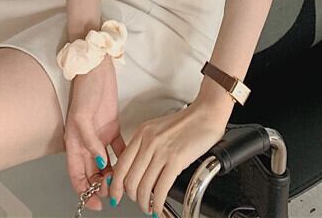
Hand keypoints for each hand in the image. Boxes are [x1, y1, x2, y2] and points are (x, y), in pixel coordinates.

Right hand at [63, 55, 125, 210]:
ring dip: (114, 174)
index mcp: (73, 142)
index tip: (96, 203)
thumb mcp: (82, 115)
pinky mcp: (112, 126)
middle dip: (102, 186)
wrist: (97, 66)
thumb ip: (90, 141)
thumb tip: (99, 164)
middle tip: (115, 193)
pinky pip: (119, 147)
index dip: (85, 192)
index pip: (77, 176)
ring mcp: (100, 134)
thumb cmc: (84, 87)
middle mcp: (86, 142)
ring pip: (106, 163)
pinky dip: (124, 156)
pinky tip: (132, 162)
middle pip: (92, 173)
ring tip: (125, 182)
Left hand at [107, 102, 228, 215]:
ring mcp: (161, 151)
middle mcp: (148, 141)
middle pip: (129, 180)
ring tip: (149, 207)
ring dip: (144, 204)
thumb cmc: (187, 122)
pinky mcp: (176, 160)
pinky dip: (157, 203)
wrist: (206, 113)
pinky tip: (158, 207)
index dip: (115, 185)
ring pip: (143, 187)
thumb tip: (137, 170)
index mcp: (142, 133)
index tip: (116, 195)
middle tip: (138, 202)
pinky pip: (161, 189)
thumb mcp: (158, 129)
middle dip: (132, 198)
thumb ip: (145, 145)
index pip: (120, 165)